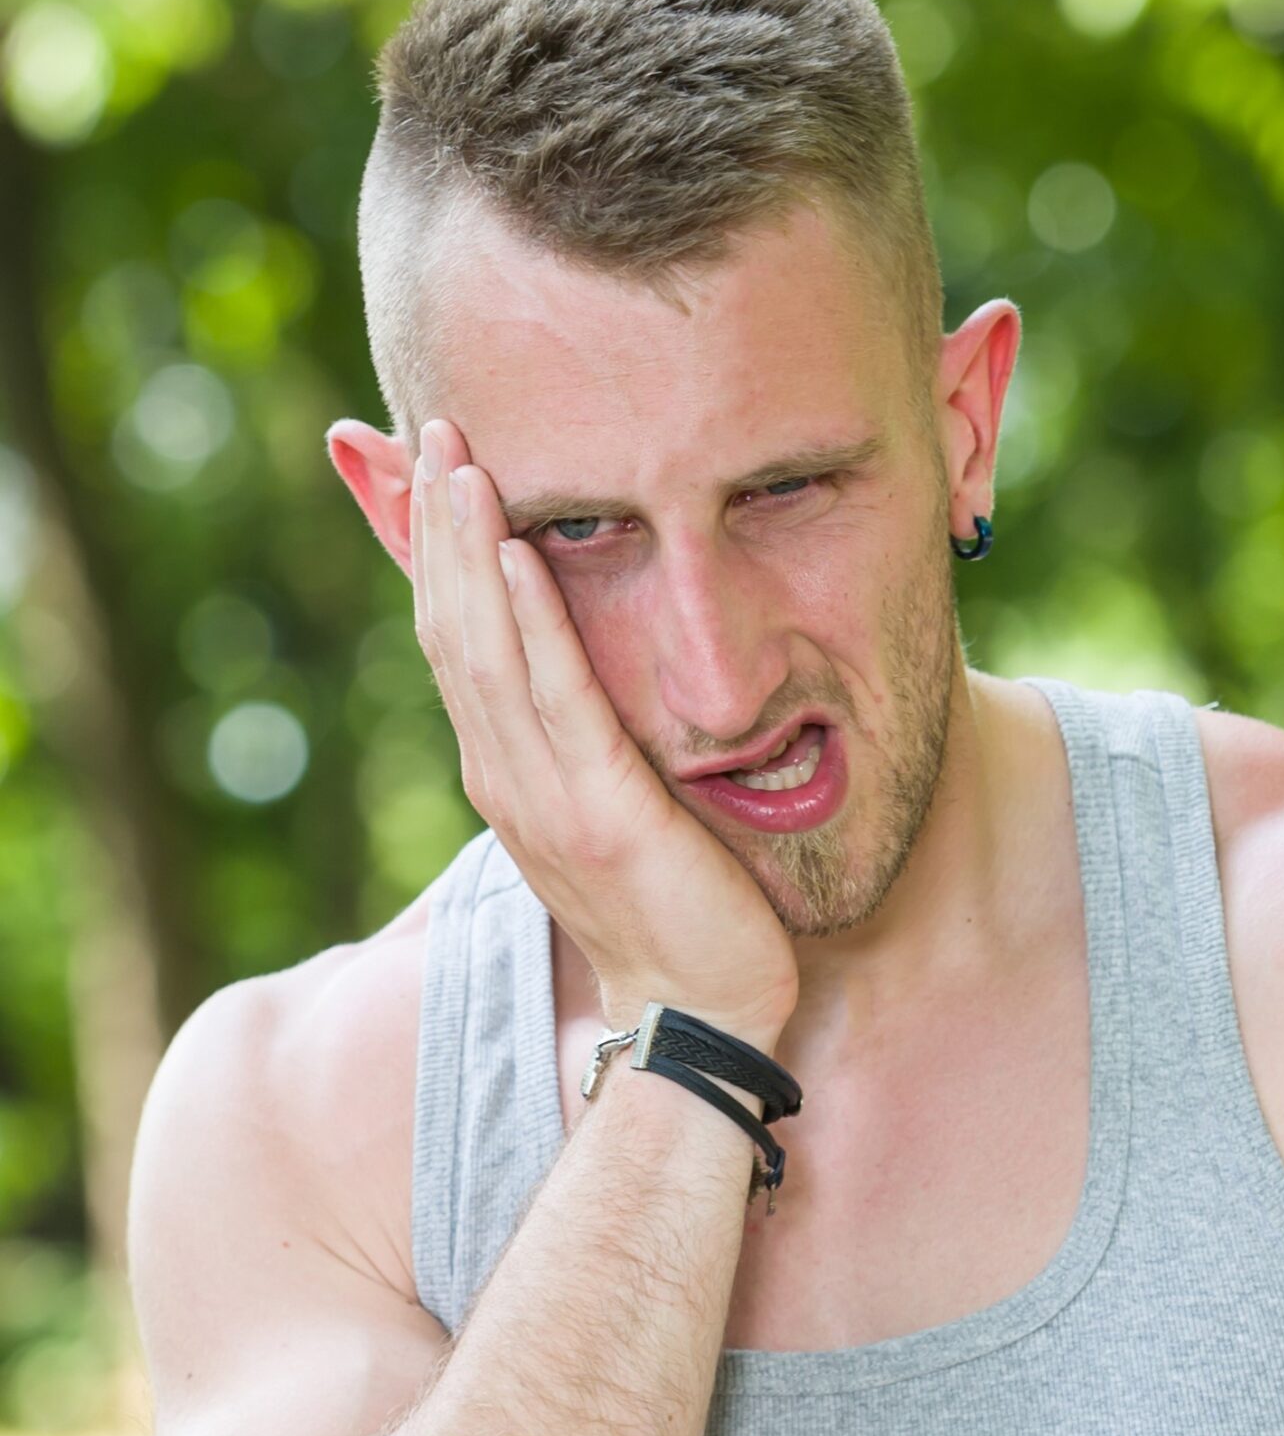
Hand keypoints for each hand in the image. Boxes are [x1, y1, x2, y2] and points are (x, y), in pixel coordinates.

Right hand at [410, 418, 799, 1046]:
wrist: (697, 1011)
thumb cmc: (677, 912)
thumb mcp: (619, 809)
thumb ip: (593, 744)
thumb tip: (592, 684)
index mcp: (510, 771)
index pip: (461, 640)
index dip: (443, 550)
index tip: (440, 465)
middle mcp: (506, 775)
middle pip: (454, 626)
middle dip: (440, 524)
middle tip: (434, 424)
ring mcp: (542, 795)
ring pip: (486, 648)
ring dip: (470, 548)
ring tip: (459, 458)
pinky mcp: (599, 811)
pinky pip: (556, 698)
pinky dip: (532, 620)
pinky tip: (522, 553)